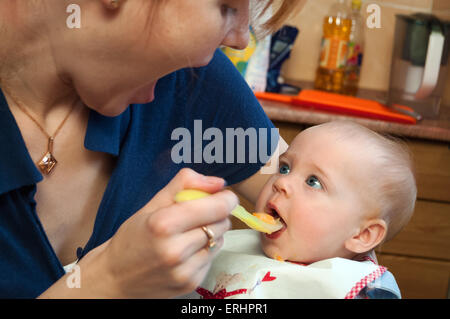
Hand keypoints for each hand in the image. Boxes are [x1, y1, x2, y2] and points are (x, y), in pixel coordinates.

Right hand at [86, 168, 236, 297]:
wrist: (115, 278)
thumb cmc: (132, 237)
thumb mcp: (153, 204)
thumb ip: (185, 185)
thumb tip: (218, 182)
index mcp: (163, 224)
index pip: (217, 207)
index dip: (226, 199)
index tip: (223, 196)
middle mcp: (175, 250)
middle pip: (222, 223)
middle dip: (216, 215)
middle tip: (198, 215)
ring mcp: (184, 271)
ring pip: (219, 241)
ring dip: (211, 233)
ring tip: (188, 234)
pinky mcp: (190, 284)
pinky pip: (212, 259)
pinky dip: (204, 251)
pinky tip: (186, 252)